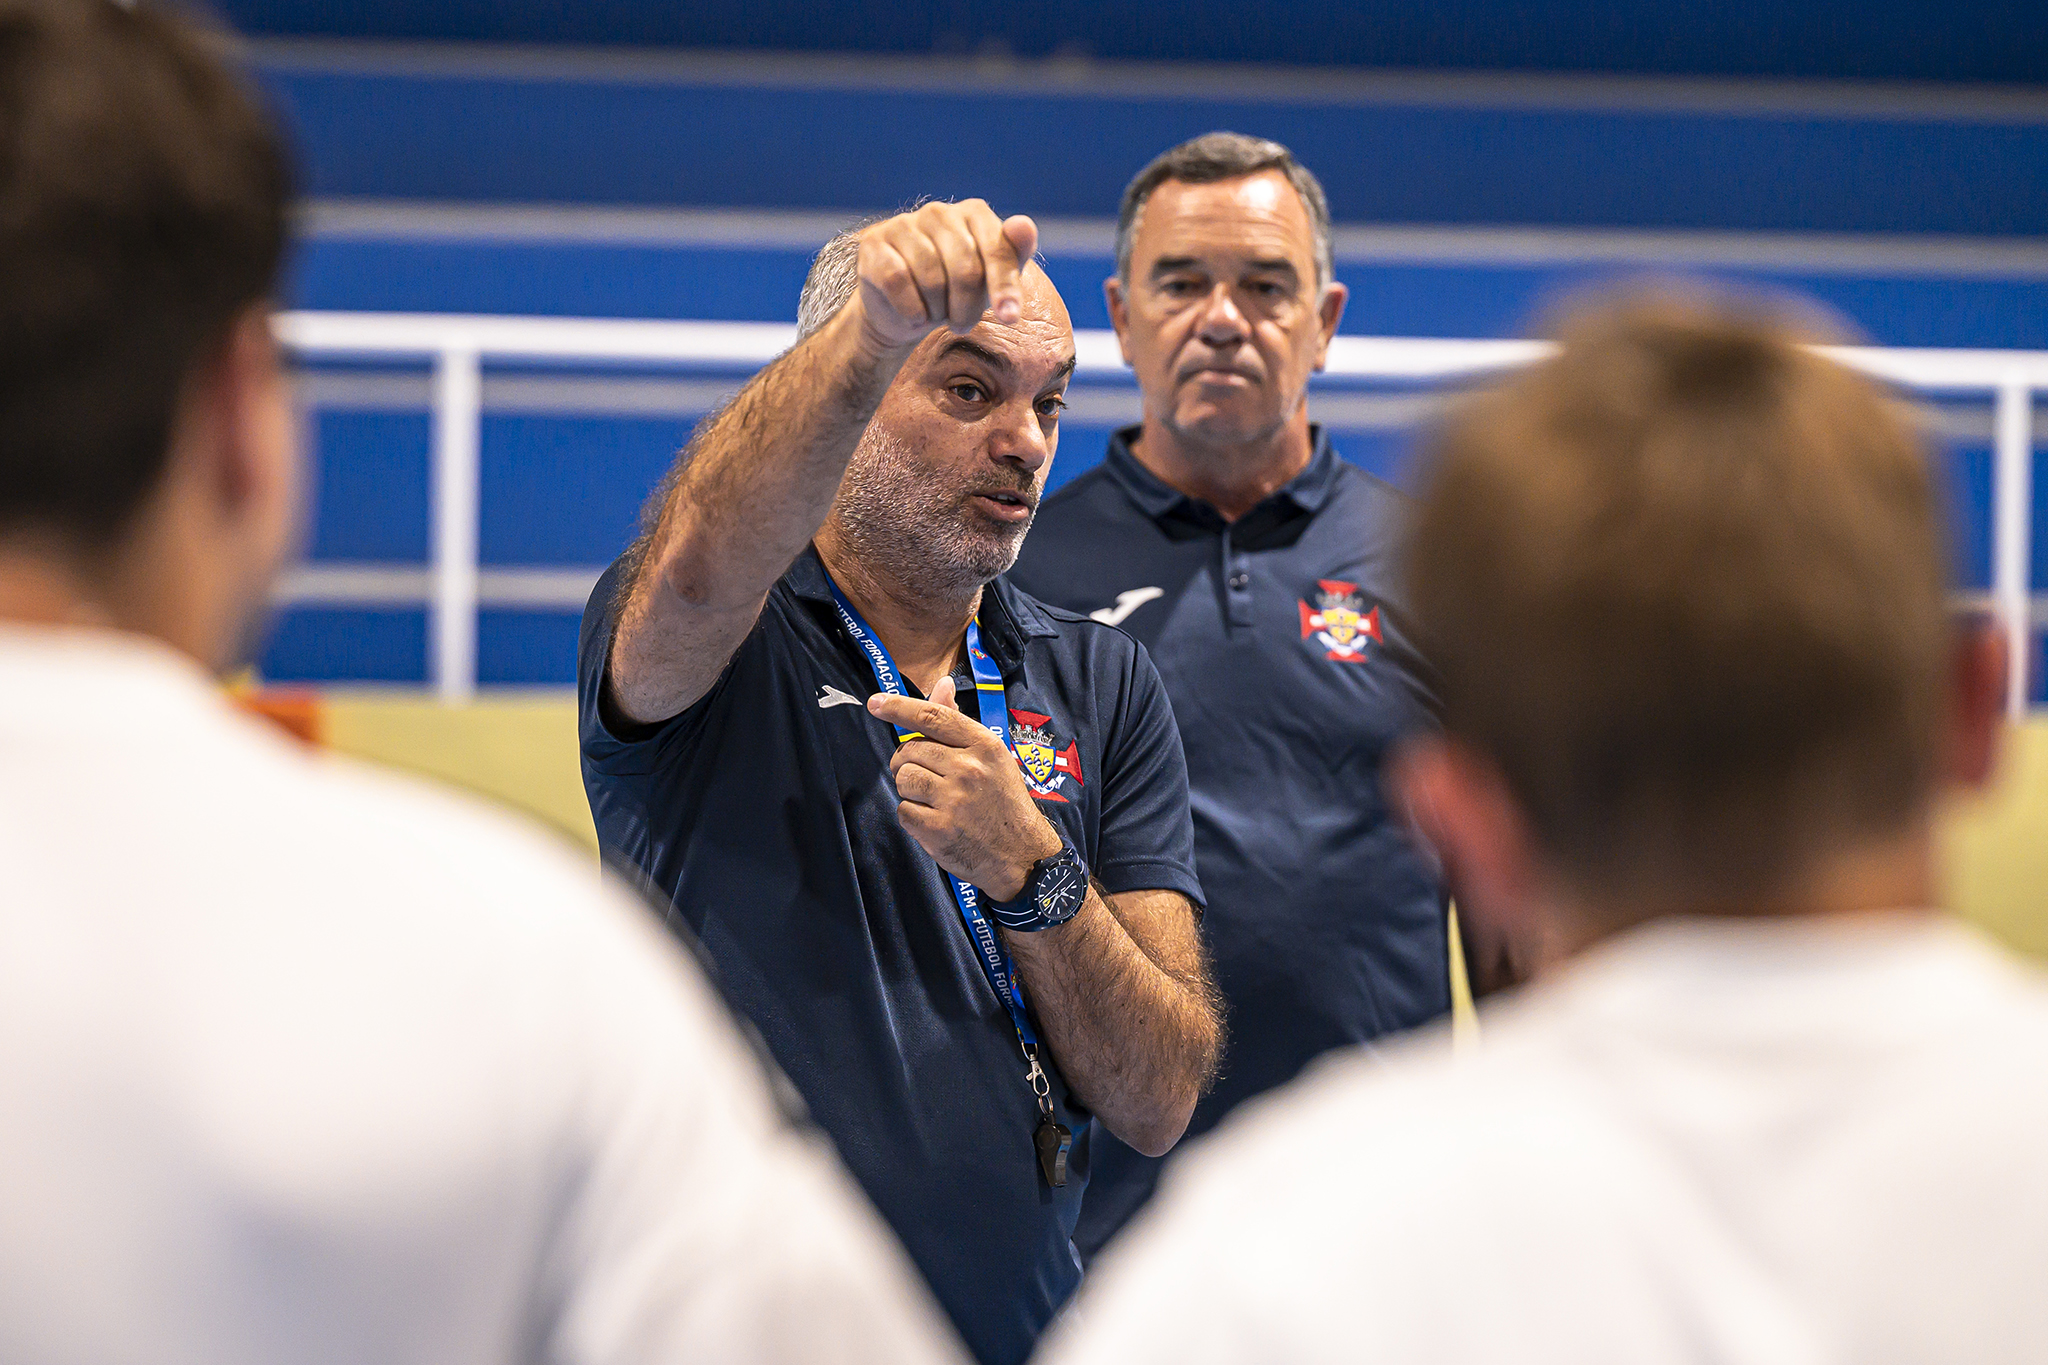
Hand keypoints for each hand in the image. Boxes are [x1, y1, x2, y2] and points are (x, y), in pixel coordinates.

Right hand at [853, 200, 1039, 354]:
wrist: (904, 312)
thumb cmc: (957, 292)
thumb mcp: (991, 279)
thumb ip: (1013, 253)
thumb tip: (1024, 225)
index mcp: (974, 213)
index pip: (997, 249)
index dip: (1004, 286)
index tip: (1010, 318)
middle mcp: (938, 212)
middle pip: (965, 270)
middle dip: (967, 309)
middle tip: (962, 324)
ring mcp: (903, 224)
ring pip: (932, 280)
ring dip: (937, 311)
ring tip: (935, 314)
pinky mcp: (874, 244)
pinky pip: (899, 282)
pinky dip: (911, 310)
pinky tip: (913, 314)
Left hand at [869, 676, 1063, 900]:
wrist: (1022, 855)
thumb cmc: (1003, 802)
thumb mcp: (991, 757)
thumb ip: (959, 723)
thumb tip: (942, 684)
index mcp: (984, 745)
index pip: (932, 717)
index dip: (898, 707)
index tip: (875, 703)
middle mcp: (969, 769)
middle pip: (910, 751)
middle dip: (909, 763)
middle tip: (928, 778)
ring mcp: (954, 800)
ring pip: (903, 779)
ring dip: (910, 789)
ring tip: (934, 800)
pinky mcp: (939, 830)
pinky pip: (903, 810)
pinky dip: (913, 816)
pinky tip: (935, 821)